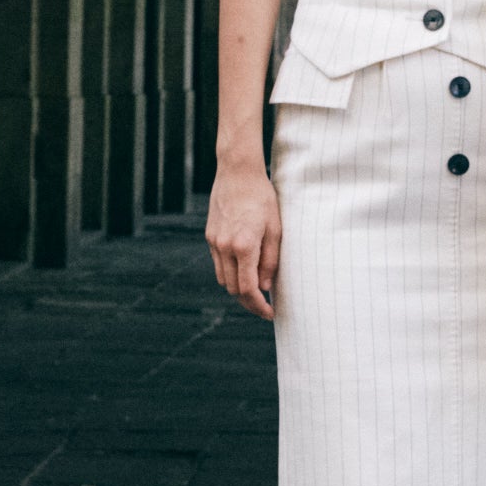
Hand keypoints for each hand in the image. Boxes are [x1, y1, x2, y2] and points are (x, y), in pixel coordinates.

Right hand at [206, 160, 281, 317]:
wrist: (237, 173)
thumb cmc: (262, 198)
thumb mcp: (275, 229)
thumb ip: (270, 260)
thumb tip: (265, 287)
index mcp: (243, 246)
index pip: (248, 289)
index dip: (259, 305)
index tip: (269, 312)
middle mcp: (224, 247)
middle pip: (233, 289)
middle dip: (248, 302)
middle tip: (264, 306)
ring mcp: (214, 242)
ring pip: (223, 279)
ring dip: (238, 289)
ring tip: (255, 292)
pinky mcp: (210, 236)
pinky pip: (218, 264)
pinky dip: (230, 273)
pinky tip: (243, 271)